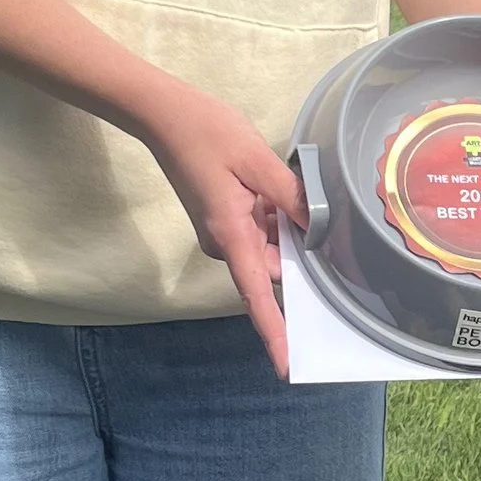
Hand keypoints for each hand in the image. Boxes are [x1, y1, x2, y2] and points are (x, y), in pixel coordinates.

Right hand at [131, 82, 304, 374]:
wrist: (162, 115)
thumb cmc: (206, 132)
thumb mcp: (256, 159)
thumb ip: (291, 196)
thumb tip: (317, 229)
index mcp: (231, 235)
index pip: (256, 295)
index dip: (275, 332)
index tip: (288, 365)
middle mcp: (224, 244)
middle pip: (272, 266)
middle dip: (293, 246)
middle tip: (298, 201)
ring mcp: (221, 234)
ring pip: (267, 247)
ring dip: (281, 225)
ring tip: (273, 182)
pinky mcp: (222, 222)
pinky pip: (257, 231)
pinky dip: (271, 217)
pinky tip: (268, 186)